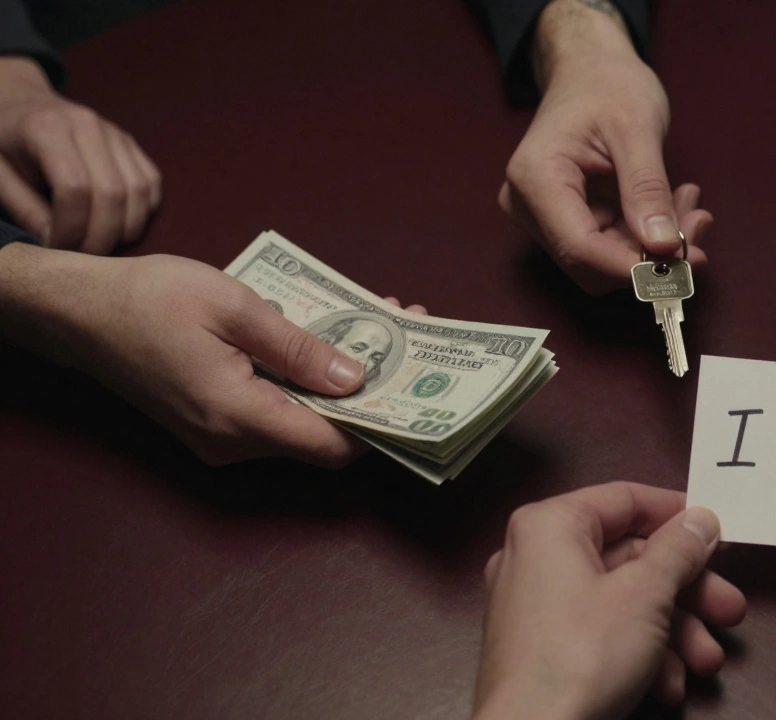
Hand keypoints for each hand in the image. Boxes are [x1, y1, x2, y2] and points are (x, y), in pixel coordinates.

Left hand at [0, 57, 161, 253]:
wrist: (19, 104)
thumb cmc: (3, 144)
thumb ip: (25, 209)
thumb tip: (58, 245)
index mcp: (46, 129)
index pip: (74, 189)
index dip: (70, 228)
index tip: (57, 247)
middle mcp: (88, 126)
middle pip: (113, 193)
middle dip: (101, 235)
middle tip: (82, 254)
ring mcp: (115, 133)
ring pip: (139, 191)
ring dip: (126, 228)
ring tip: (101, 242)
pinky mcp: (131, 143)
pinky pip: (151, 183)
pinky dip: (142, 211)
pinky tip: (119, 223)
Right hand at [0, 244, 425, 467]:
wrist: (77, 312)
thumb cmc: (149, 299)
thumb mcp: (233, 307)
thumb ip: (297, 347)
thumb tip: (355, 377)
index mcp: (238, 415)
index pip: (332, 445)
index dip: (381, 422)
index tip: (418, 384)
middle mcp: (232, 442)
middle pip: (325, 435)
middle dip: (373, 390)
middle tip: (406, 335)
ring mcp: (222, 438)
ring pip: (305, 422)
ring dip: (344, 382)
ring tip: (379, 326)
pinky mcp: (217, 424)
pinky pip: (280, 412)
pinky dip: (312, 382)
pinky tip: (332, 341)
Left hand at [473, 482, 746, 719]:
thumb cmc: (575, 661)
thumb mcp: (646, 594)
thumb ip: (679, 550)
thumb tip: (700, 521)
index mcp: (550, 527)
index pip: (625, 500)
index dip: (676, 515)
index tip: (715, 533)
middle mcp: (536, 559)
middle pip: (630, 558)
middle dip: (687, 591)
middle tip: (726, 607)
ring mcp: (537, 607)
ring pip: (622, 602)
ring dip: (673, 632)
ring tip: (705, 660)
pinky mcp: (544, 650)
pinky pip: (602, 636)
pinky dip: (641, 655)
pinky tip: (668, 684)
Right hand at [499, 0, 711, 294]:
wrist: (591, 69)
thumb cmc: (607, 84)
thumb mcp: (637, 129)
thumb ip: (647, 189)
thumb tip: (665, 247)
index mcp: (536, 179)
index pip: (579, 248)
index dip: (632, 266)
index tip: (684, 262)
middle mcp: (529, 206)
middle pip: (591, 263)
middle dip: (649, 255)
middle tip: (698, 225)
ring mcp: (544, 216)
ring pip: (605, 260)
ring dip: (654, 245)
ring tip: (690, 205)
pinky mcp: (565, 220)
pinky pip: (610, 246)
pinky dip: (647, 233)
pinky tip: (674, 204)